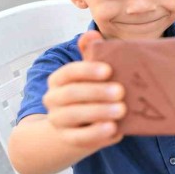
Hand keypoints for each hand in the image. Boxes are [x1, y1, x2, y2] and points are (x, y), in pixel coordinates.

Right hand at [42, 31, 124, 149]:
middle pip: (71, 94)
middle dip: (97, 92)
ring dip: (99, 112)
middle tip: (121, 91)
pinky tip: (114, 129)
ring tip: (121, 110)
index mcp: (58, 80)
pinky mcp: (68, 139)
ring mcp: (58, 121)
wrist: (72, 129)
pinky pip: (80, 137)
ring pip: (74, 115)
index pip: (69, 72)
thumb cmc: (87, 94)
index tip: (108, 70)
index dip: (87, 70)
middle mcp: (53, 99)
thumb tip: (91, 33)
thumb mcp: (88, 74)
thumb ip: (90, 54)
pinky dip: (97, 133)